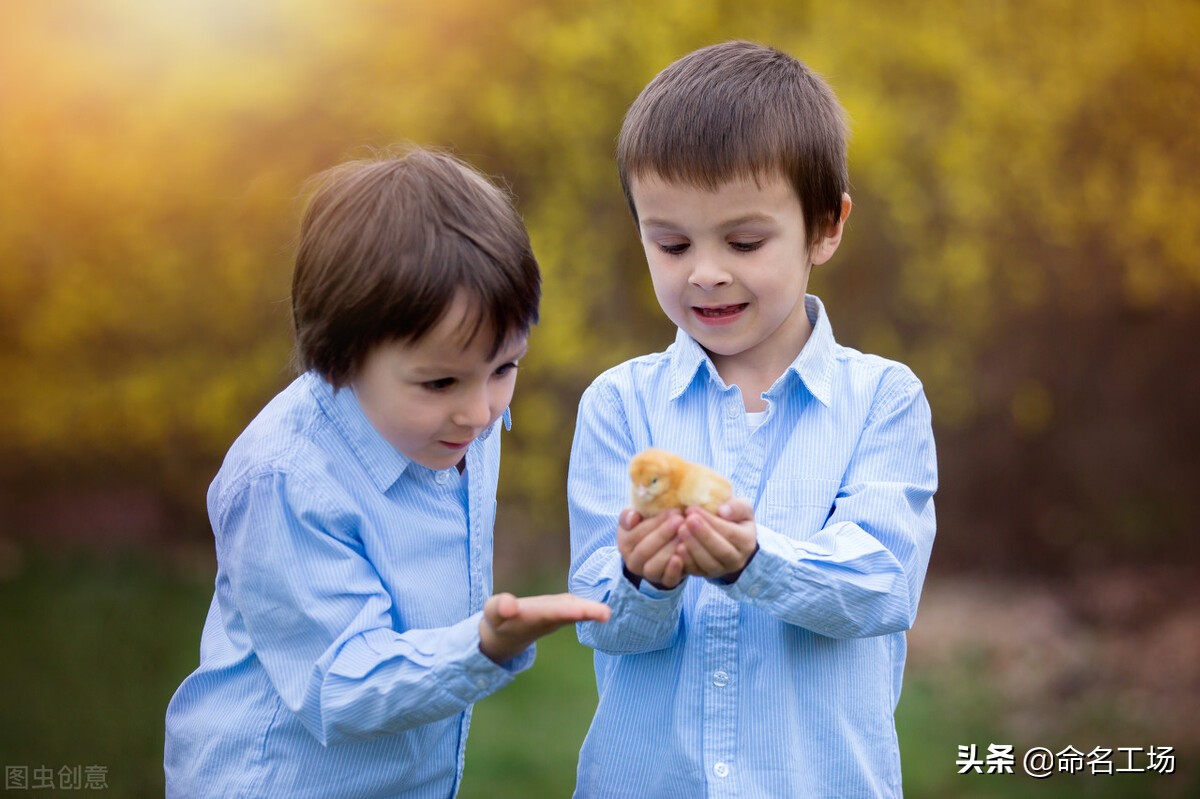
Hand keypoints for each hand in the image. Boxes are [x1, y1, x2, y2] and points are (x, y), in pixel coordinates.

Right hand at [479, 592, 610, 663]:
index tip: (580, 611)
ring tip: (607, 612)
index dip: (567, 612)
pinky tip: (602, 606)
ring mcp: (555, 617)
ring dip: (591, 611)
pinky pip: (574, 608)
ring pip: (575, 612)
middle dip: (586, 613)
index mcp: (533, 618)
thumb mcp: (493, 612)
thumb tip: (509, 606)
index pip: (552, 613)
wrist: (502, 636)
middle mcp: (548, 619)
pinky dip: (587, 607)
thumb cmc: (497, 621)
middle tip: (606, 613)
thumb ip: (500, 607)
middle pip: (569, 614)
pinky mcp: (557, 612)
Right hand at [617, 508, 685, 589]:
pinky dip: (674, 570)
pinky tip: (682, 557)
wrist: (663, 547)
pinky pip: (668, 580)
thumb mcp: (638, 517)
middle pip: (645, 550)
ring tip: (684, 536)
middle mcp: (633, 562)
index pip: (637, 533)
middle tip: (681, 520)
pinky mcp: (665, 582)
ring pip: (654, 567)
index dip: (656, 522)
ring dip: (669, 551)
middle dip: (663, 534)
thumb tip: (632, 517)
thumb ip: (630, 514)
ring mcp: (648, 574)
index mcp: (625, 544)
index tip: (674, 511)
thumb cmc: (650, 527)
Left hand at [675, 497, 757, 581]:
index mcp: (747, 542)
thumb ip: (737, 507)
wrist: (729, 538)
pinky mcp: (707, 574)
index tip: (693, 510)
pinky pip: (697, 571)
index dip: (711, 522)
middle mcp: (737, 560)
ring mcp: (722, 570)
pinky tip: (677, 547)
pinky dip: (686, 561)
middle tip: (686, 521)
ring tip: (680, 531)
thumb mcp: (742, 508)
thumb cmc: (733, 518)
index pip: (730, 533)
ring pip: (708, 563)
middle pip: (720, 551)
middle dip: (702, 536)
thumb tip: (723, 511)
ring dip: (693, 548)